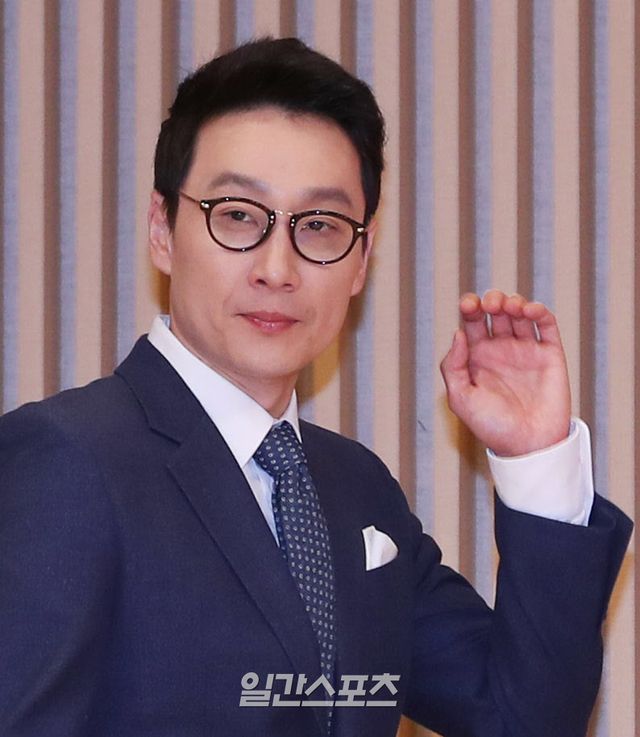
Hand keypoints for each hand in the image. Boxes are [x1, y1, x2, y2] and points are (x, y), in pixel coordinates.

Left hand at [440, 290, 570, 455]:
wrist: (527, 446)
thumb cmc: (491, 427)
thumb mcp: (461, 398)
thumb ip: (453, 365)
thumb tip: (458, 333)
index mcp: (476, 357)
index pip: (471, 322)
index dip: (469, 307)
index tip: (468, 305)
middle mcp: (500, 350)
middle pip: (495, 312)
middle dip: (491, 300)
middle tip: (490, 304)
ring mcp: (525, 350)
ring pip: (519, 314)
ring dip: (514, 302)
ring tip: (510, 307)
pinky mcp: (549, 354)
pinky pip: (546, 325)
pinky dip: (539, 311)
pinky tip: (530, 310)